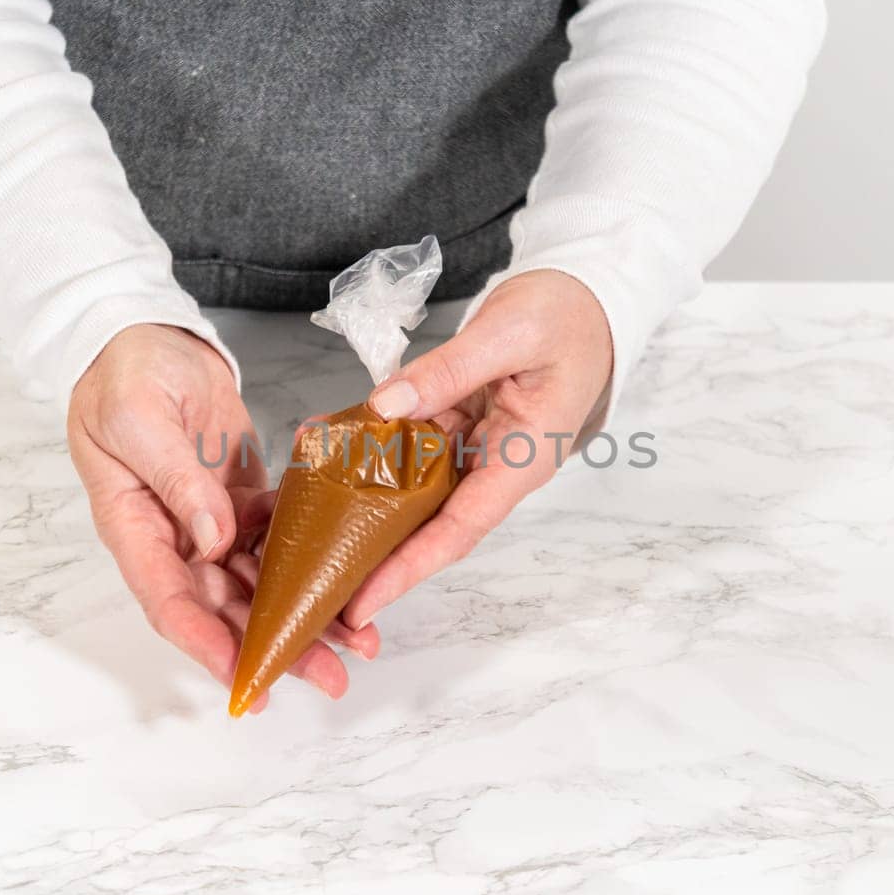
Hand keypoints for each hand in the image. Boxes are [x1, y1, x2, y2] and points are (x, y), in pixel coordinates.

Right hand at [67, 324, 377, 710]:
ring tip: (357, 642)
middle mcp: (174, 538)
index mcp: (134, 528)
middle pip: (225, 610)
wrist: (150, 336)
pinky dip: (312, 564)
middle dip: (276, 647)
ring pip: (260, 586)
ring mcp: (210, 523)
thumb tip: (212, 538)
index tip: (248, 676)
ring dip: (304, 615)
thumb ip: (176, 479)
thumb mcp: (138, 420)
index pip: (170, 603)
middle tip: (329, 677)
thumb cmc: (126, 374)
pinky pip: (280, 543)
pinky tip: (353, 578)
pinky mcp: (243, 501)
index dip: (207, 645)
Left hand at [344, 269, 613, 627]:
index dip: (409, 568)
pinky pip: (409, 442)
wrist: (588, 296)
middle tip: (320, 578)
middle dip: (375, 551)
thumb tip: (386, 405)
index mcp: (521, 461)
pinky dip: (369, 441)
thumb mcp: (508, 335)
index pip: (460, 530)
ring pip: (411, 483)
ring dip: (360, 491)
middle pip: (429, 523)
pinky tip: (328, 436)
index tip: (364, 597)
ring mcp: (475, 445)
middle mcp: (496, 465)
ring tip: (306, 502)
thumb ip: (449, 370)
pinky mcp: (458, 422)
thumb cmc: (568, 317)